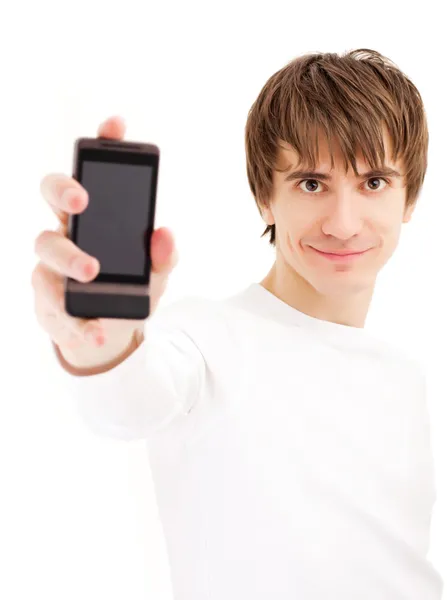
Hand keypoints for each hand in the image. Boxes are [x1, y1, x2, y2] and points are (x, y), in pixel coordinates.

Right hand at [32, 116, 178, 369]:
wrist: (108, 335)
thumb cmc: (129, 292)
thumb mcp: (155, 276)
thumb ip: (163, 257)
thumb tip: (165, 233)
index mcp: (97, 218)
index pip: (94, 173)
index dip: (102, 145)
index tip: (116, 125)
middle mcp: (69, 231)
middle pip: (52, 194)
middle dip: (63, 189)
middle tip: (82, 200)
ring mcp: (52, 263)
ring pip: (45, 246)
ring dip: (68, 257)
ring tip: (91, 272)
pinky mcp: (46, 299)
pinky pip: (52, 304)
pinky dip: (76, 319)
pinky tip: (96, 331)